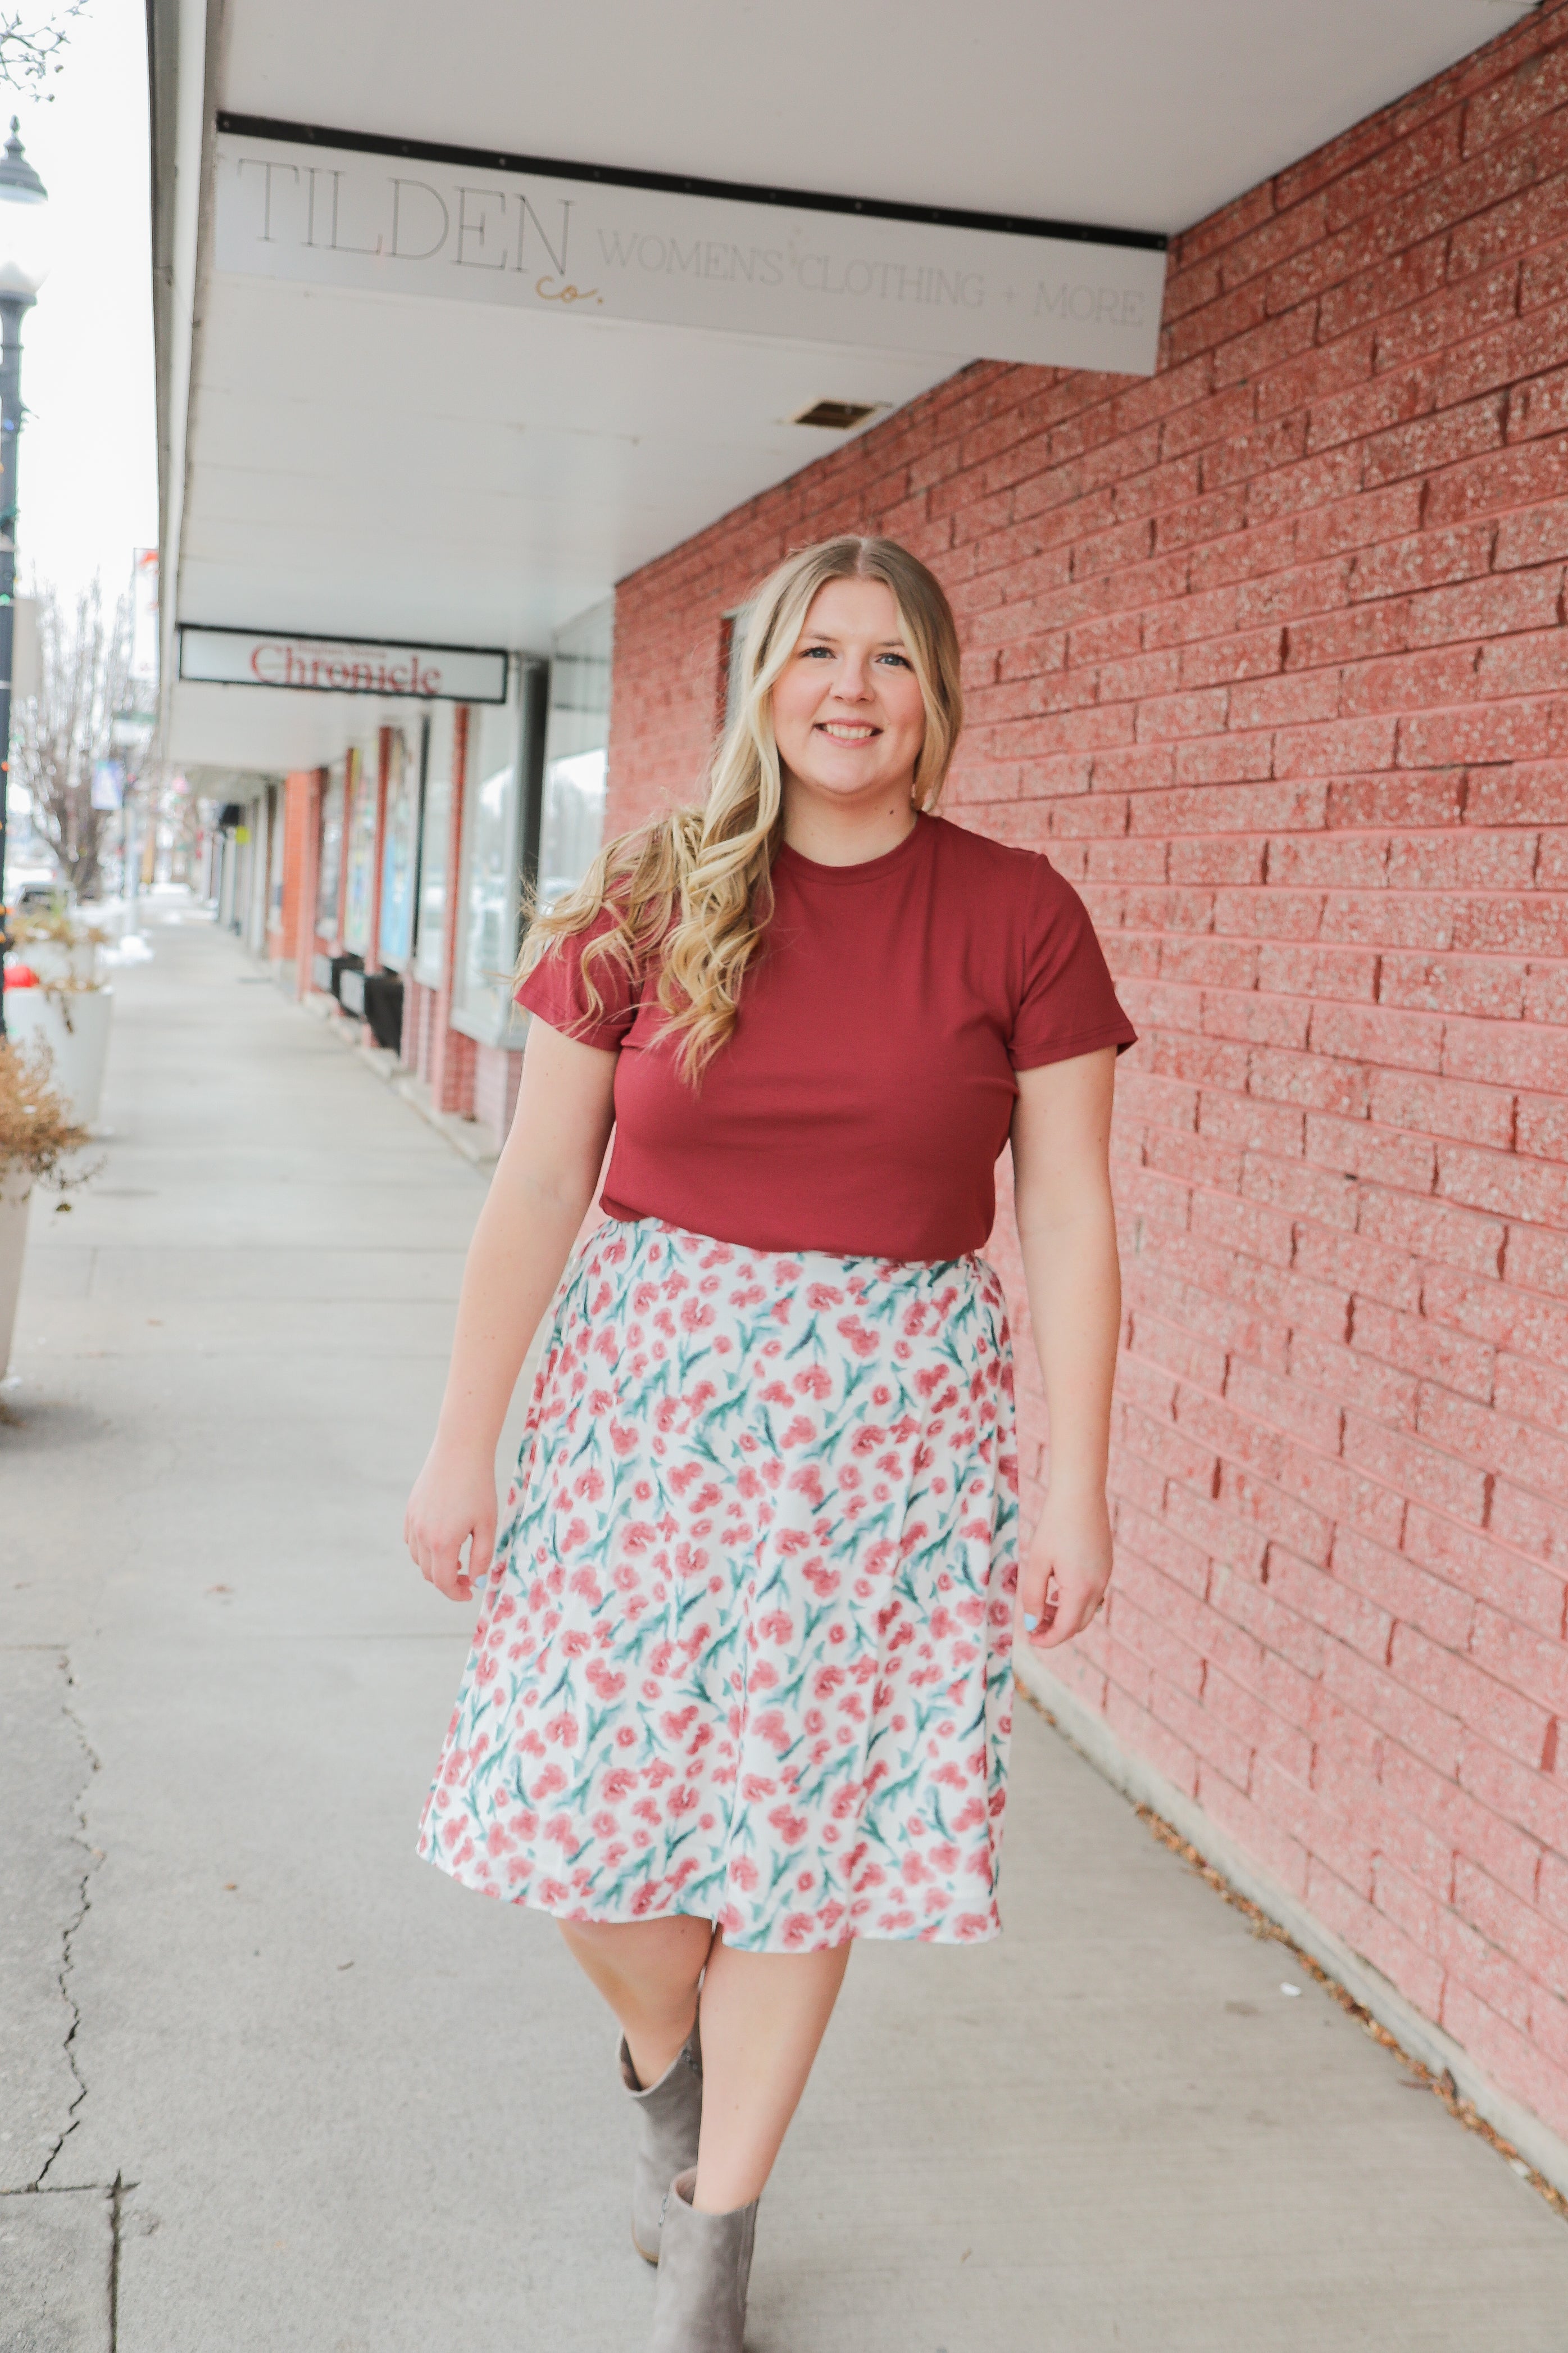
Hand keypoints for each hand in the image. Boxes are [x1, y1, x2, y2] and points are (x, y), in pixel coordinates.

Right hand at [404, 1440, 497, 1602]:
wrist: (460, 1451)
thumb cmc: (479, 1487)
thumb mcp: (487, 1525)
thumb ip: (482, 1557)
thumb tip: (478, 1581)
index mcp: (442, 1542)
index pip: (443, 1583)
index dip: (456, 1593)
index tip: (470, 1592)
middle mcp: (421, 1535)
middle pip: (429, 1574)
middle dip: (447, 1581)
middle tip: (468, 1576)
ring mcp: (412, 1522)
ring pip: (418, 1558)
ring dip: (435, 1565)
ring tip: (457, 1557)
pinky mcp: (410, 1510)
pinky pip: (412, 1540)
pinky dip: (424, 1549)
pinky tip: (443, 1540)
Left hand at [1017, 1485, 1111, 1650]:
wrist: (1080, 1494)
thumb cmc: (1055, 1525)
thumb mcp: (1037, 1561)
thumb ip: (1033, 1595)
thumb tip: (1031, 1623)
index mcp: (1081, 1589)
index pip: (1066, 1629)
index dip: (1046, 1639)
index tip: (1029, 1638)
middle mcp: (1099, 1586)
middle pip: (1079, 1624)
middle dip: (1056, 1629)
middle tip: (1033, 1623)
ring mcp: (1106, 1575)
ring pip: (1087, 1610)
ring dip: (1066, 1615)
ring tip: (1043, 1604)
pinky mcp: (1106, 1564)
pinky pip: (1093, 1593)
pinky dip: (1075, 1600)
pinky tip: (1058, 1588)